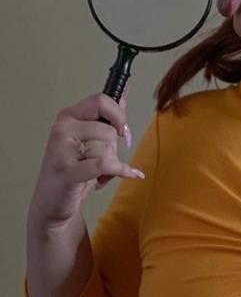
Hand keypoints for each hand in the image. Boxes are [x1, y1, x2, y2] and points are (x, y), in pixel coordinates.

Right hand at [29, 87, 143, 227]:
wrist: (52, 201)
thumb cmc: (74, 168)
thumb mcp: (90, 138)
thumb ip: (108, 117)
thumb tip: (123, 95)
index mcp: (68, 117)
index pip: (101, 101)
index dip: (118, 115)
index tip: (122, 129)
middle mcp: (62, 129)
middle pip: (108, 129)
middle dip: (114, 147)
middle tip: (103, 157)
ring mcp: (61, 151)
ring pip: (107, 147)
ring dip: (111, 163)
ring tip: (96, 171)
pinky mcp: (67, 172)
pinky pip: (104, 164)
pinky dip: (121, 170)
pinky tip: (132, 174)